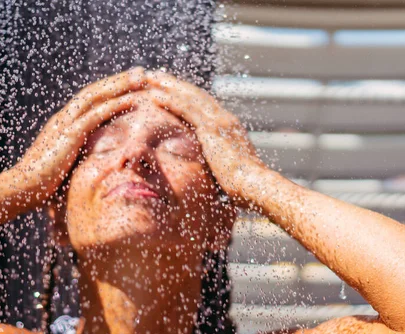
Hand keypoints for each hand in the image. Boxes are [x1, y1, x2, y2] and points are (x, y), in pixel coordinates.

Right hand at [10, 67, 146, 206]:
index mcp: (63, 123)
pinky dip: (114, 105)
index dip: (109, 89)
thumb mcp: (62, 165)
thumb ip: (75, 157)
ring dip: (120, 85)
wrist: (22, 187)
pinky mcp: (69, 135)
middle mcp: (64, 117)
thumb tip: (90, 163)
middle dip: (119, 80)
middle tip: (141, 71)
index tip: (129, 83)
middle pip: (95, 91)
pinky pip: (96, 115)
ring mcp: (66, 124)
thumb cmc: (41, 183)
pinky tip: (131, 99)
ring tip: (141, 77)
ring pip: (97, 96)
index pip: (89, 99)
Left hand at [145, 71, 266, 204]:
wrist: (254, 185)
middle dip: (175, 84)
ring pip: (189, 96)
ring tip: (150, 77)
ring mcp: (218, 121)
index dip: (187, 96)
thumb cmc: (244, 188)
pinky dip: (168, 99)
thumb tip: (212, 176)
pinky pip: (185, 108)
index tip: (172, 89)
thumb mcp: (229, 172)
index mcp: (230, 128)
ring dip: (168, 85)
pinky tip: (153, 94)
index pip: (205, 106)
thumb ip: (218, 166)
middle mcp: (225, 119)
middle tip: (157, 75)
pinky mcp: (210, 128)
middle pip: (196, 95)